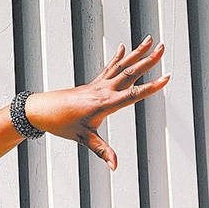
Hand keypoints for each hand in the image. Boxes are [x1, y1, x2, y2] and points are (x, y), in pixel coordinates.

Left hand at [23, 36, 170, 170]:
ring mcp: (97, 85)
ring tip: (150, 40)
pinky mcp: (92, 84)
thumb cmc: (61, 125)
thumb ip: (102, 151)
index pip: (133, 94)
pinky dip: (117, 57)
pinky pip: (108, 68)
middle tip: (163, 46)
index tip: (168, 77)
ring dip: (136, 53)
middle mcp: (103, 90)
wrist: (40, 111)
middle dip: (148, 60)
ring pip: (121, 66)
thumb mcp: (83, 139)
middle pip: (130, 72)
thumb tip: (115, 167)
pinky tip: (123, 47)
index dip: (151, 87)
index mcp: (104, 103)